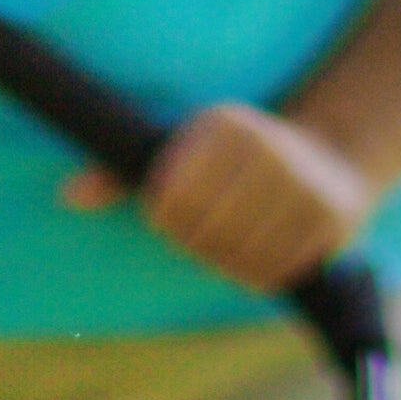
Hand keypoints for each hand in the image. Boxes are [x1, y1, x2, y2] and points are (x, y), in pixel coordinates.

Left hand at [64, 101, 380, 291]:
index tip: (174, 212)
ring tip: (232, 241)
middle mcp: (270, 150)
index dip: (164, 219)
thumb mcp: (183, 150)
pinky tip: (257, 252)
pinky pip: (272, 273)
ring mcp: (304, 185)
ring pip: (235, 258)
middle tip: (206, 232)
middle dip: (196, 241)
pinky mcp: (331, 220)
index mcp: (227, 124)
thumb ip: (123, 175)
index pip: (168, 200)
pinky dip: (256, 274)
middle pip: (202, 234)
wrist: (333, 153)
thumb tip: (68, 195)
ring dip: (225, 261)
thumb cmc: (236, 159)